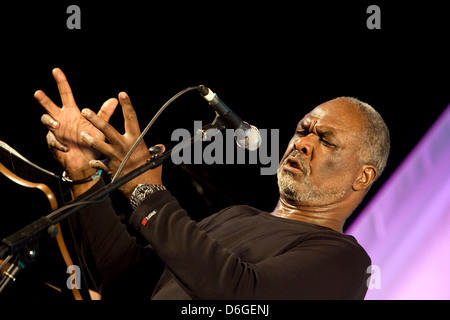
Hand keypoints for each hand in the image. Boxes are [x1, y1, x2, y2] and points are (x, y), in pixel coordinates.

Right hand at [36, 68, 116, 192]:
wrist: (88, 162)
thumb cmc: (92, 141)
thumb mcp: (99, 126)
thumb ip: (104, 113)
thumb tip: (114, 99)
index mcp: (72, 112)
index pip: (66, 94)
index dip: (61, 82)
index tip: (56, 70)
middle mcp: (62, 119)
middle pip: (50, 106)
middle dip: (43, 99)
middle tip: (38, 93)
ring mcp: (55, 131)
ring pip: (46, 121)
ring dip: (50, 122)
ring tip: (57, 125)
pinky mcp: (53, 142)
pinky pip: (53, 141)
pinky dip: (59, 143)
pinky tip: (66, 147)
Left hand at [80, 92, 164, 198]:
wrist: (144, 190)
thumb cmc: (152, 173)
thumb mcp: (155, 158)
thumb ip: (155, 151)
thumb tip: (160, 148)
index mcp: (136, 140)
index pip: (131, 118)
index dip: (127, 105)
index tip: (122, 94)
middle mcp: (124, 146)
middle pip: (107, 129)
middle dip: (95, 119)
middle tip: (85, 111)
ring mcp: (115, 157)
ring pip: (99, 145)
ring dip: (90, 139)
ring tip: (82, 134)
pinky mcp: (110, 168)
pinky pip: (100, 164)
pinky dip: (96, 163)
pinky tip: (92, 162)